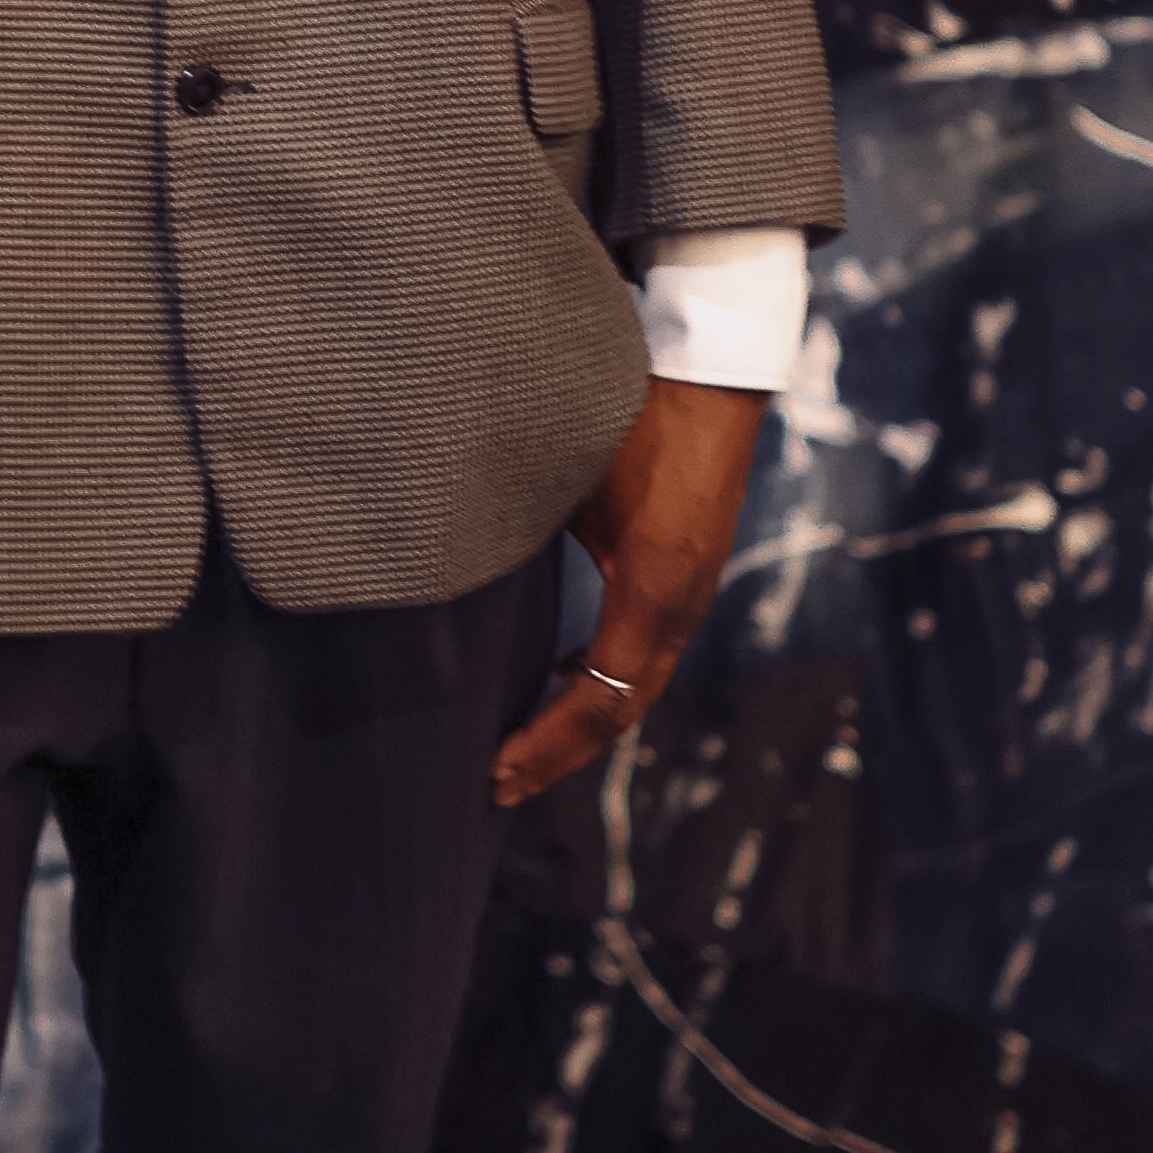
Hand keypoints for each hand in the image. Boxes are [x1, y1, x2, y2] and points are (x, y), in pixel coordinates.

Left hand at [490, 378, 763, 811]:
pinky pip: (646, 649)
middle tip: (502, 785)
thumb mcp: (565, 477)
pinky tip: (567, 674)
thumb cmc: (630, 411)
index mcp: (651, 589)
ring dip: (584, 721)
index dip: (547, 745)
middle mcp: (680, 602)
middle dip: (561, 752)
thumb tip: (443, 567)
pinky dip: (604, 679)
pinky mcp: (688, 569)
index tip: (496, 773)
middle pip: (622, 707)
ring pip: (638, 682)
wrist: (710, 366)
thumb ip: (515, 533)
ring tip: (529, 748)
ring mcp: (691, 589)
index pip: (599, 700)